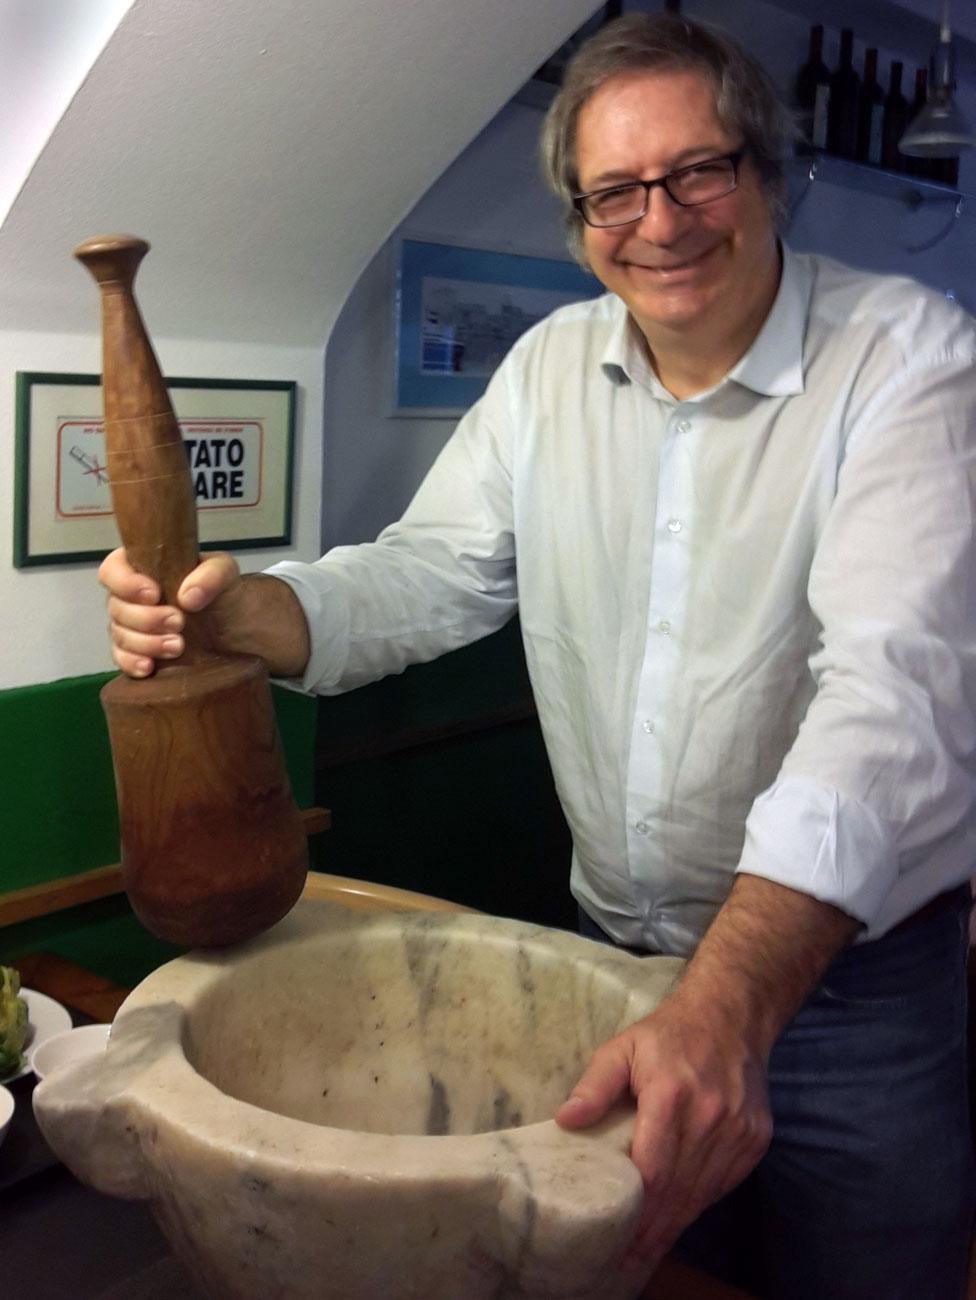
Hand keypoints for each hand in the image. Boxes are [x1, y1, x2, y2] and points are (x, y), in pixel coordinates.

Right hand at [98, 546, 240, 676]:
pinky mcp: (139, 653)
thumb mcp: (227, 574)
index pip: (113, 569)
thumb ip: (212, 574)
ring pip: (119, 635)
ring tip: (178, 646)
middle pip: (116, 607)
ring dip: (146, 642)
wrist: (240, 632)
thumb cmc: (226, 595)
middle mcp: (132, 597)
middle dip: (146, 618)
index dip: (125, 583)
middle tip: (179, 622)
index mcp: (144, 569)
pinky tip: (149, 666)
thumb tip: (186, 596)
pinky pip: (121, 658)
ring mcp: (133, 627)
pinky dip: (131, 662)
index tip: (154, 594)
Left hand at [556, 993, 771, 1270]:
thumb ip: (594, 1084)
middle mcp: (710, 1117)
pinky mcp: (756, 1138)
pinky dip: (701, 1202)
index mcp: (671, 1096)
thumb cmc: (667, 1033)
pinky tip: (681, 1216)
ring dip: (676, 1224)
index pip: (653, 1170)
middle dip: (652, 1230)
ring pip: (703, 1193)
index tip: (616, 1238)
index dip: (635, 1210)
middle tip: (628, 1258)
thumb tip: (566, 1121)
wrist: (730, 1015)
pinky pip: (724, 1183)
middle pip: (678, 1190)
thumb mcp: (622, 1047)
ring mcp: (738, 1130)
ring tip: (649, 1249)